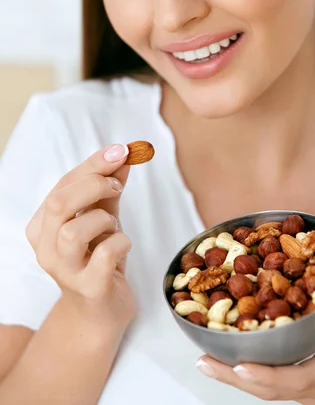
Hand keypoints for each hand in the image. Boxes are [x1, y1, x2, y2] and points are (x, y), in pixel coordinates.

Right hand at [26, 144, 133, 329]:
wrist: (101, 311)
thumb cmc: (98, 259)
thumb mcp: (103, 216)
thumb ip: (109, 188)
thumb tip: (123, 155)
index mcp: (43, 226)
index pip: (63, 184)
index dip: (93, 164)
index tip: (121, 150)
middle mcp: (45, 249)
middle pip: (59, 204)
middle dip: (94, 184)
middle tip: (118, 187)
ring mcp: (64, 272)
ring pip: (74, 232)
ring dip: (103, 219)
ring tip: (114, 226)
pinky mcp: (89, 288)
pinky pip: (104, 254)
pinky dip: (120, 241)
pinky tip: (122, 245)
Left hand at [196, 277, 314, 403]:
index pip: (294, 378)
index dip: (264, 374)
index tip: (238, 364)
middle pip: (268, 391)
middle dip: (232, 378)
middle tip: (202, 360)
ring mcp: (312, 397)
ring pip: (268, 394)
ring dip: (236, 380)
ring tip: (207, 361)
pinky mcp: (310, 396)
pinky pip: (276, 390)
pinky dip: (252, 378)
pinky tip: (234, 364)